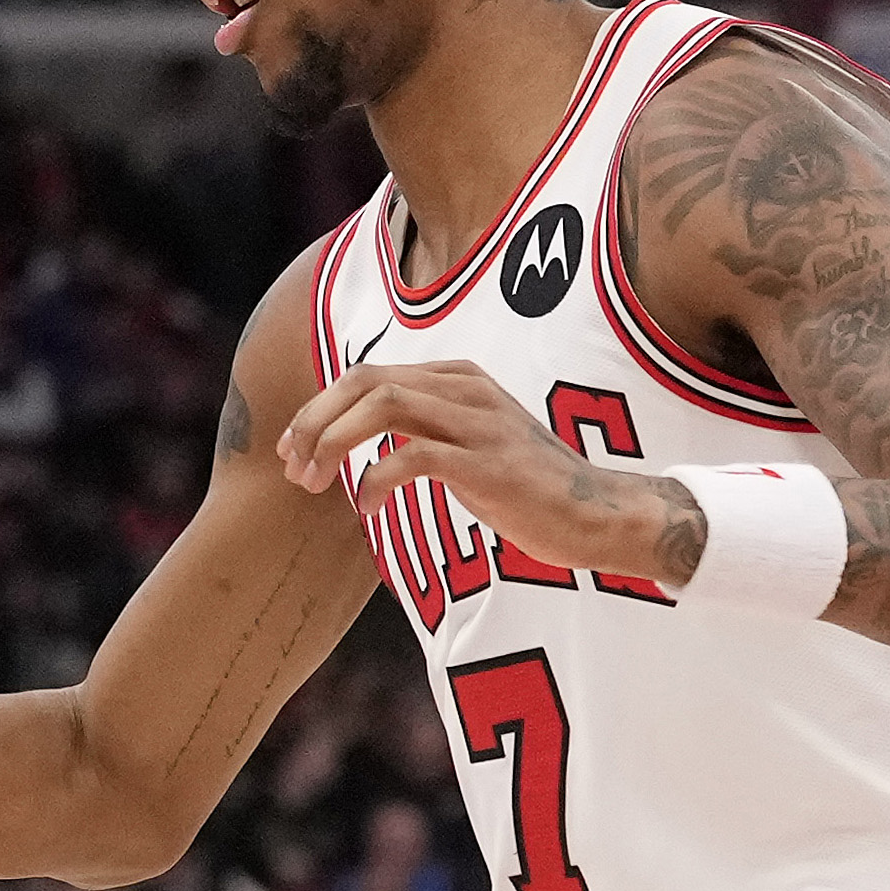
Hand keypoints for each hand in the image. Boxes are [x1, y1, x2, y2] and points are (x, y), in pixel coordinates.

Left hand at [274, 360, 690, 584]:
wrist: (597, 515)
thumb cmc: (526, 489)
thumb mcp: (468, 444)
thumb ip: (423, 430)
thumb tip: (359, 441)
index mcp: (458, 379)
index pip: (368, 375)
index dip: (319, 409)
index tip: (293, 450)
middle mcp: (467, 389)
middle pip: (366, 381)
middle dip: (315, 420)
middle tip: (292, 466)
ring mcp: (480, 422)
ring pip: (384, 405)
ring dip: (334, 442)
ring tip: (315, 483)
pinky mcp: (488, 463)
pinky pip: (413, 456)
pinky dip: (375, 478)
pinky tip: (365, 507)